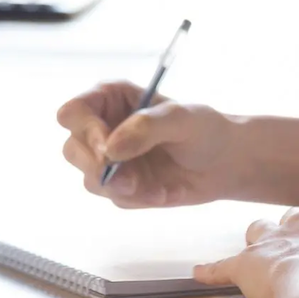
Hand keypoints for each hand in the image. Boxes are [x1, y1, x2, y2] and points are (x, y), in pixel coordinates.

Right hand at [56, 80, 239, 207]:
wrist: (225, 163)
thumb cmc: (205, 129)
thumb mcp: (181, 119)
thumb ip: (146, 127)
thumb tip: (111, 150)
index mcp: (111, 98)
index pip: (74, 112)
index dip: (85, 131)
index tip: (108, 151)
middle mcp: (103, 127)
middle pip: (73, 149)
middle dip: (98, 168)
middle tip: (131, 181)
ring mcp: (110, 159)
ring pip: (90, 178)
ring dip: (121, 188)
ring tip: (156, 188)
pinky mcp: (121, 186)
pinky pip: (114, 198)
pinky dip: (139, 199)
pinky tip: (164, 192)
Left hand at [192, 208, 298, 297]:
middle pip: (296, 218)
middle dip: (294, 230)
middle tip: (295, 245)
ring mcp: (276, 243)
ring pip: (261, 230)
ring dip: (259, 241)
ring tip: (256, 252)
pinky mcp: (247, 264)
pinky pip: (223, 266)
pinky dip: (210, 271)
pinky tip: (199, 273)